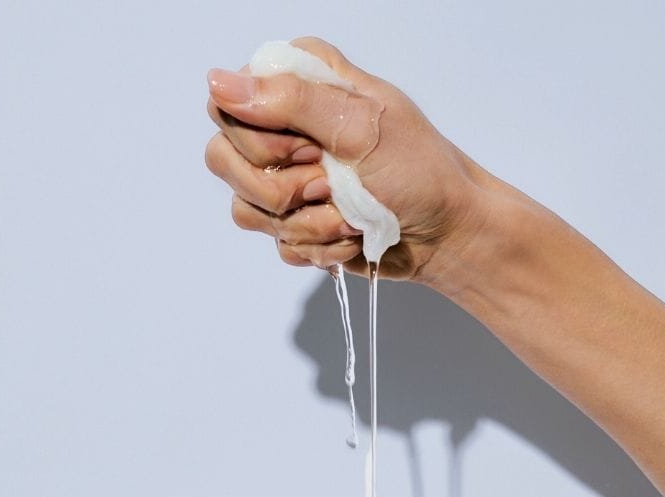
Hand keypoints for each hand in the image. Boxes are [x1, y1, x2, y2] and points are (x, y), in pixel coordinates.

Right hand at [205, 37, 493, 280]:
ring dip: (308, 223)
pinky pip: (277, 243)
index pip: (228, 103)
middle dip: (281, 189)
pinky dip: (319, 245)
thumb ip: (290, 101)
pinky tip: (351, 235)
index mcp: (298, 83)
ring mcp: (287, 178)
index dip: (259, 140)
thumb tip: (218, 82)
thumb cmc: (418, 172)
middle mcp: (284, 127)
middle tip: (329, 185)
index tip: (309, 151)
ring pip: (248, 210)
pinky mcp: (296, 222)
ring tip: (350, 215)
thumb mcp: (360, 126)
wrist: (446, 234)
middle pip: (224, 160)